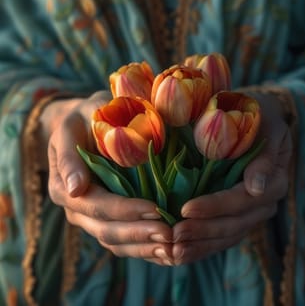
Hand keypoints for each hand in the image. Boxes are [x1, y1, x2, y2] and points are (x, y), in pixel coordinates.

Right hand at [44, 92, 172, 263]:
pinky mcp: (105, 219)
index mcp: (64, 188)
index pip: (97, 206)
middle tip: (170, 233)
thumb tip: (76, 189)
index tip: (156, 209)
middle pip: (106, 230)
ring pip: (115, 242)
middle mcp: (76, 209)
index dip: (125, 210)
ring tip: (172, 247)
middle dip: (139, 233)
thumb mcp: (71, 129)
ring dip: (143, 247)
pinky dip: (143, 249)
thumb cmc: (82, 120)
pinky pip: (122, 242)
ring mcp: (90, 217)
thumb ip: (69, 157)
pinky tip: (166, 253)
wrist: (85, 125)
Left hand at [171, 92, 292, 263]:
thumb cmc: (257, 114)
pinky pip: (222, 236)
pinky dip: (202, 245)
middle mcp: (265, 202)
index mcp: (273, 180)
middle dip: (203, 230)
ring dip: (200, 244)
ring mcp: (252, 212)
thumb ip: (263, 155)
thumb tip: (256, 187)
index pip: (242, 199)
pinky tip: (181, 252)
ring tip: (172, 250)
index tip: (186, 209)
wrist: (256, 119)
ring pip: (227, 236)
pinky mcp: (238, 216)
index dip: (215, 206)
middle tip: (173, 235)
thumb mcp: (265, 123)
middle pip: (234, 224)